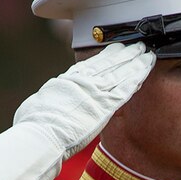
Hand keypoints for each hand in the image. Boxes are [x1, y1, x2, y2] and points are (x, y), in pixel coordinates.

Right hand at [13, 42, 155, 159]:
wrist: (41, 133)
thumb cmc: (34, 125)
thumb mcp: (39, 105)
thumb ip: (51, 100)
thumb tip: (48, 103)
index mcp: (66, 80)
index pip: (90, 65)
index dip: (105, 56)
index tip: (115, 49)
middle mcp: (82, 82)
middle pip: (108, 64)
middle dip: (124, 53)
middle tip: (137, 45)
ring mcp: (95, 92)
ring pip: (120, 72)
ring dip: (135, 62)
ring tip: (146, 52)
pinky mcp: (105, 106)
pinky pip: (125, 89)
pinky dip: (136, 77)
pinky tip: (146, 69)